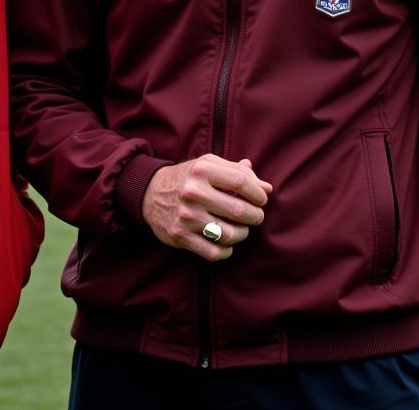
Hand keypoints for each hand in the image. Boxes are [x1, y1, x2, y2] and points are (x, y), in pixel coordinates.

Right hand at [142, 154, 272, 261]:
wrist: (150, 193)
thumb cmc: (188, 178)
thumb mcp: (208, 166)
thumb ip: (238, 172)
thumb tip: (268, 188)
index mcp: (202, 170)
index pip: (241, 182)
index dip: (258, 193)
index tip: (261, 199)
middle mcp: (193, 192)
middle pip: (239, 210)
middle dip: (255, 216)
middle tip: (255, 216)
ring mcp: (186, 216)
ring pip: (230, 234)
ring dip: (242, 234)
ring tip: (241, 228)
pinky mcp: (180, 236)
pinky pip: (214, 252)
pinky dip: (227, 250)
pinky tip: (227, 243)